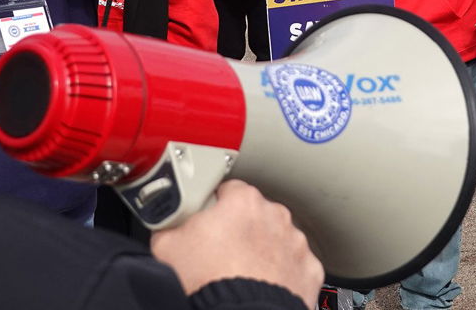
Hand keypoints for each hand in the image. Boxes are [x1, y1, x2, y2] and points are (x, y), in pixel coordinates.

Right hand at [151, 180, 322, 307]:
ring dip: (262, 250)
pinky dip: (281, 273)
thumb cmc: (208, 281)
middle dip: (239, 230)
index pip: (227, 190)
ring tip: (240, 273)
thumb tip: (167, 224)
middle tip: (219, 253)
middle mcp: (275, 216)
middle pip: (254, 214)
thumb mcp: (168, 245)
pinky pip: (293, 265)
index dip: (213, 207)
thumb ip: (170, 225)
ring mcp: (295, 243)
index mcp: (243, 201)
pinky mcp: (308, 270)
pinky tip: (261, 285)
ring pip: (276, 239)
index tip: (205, 223)